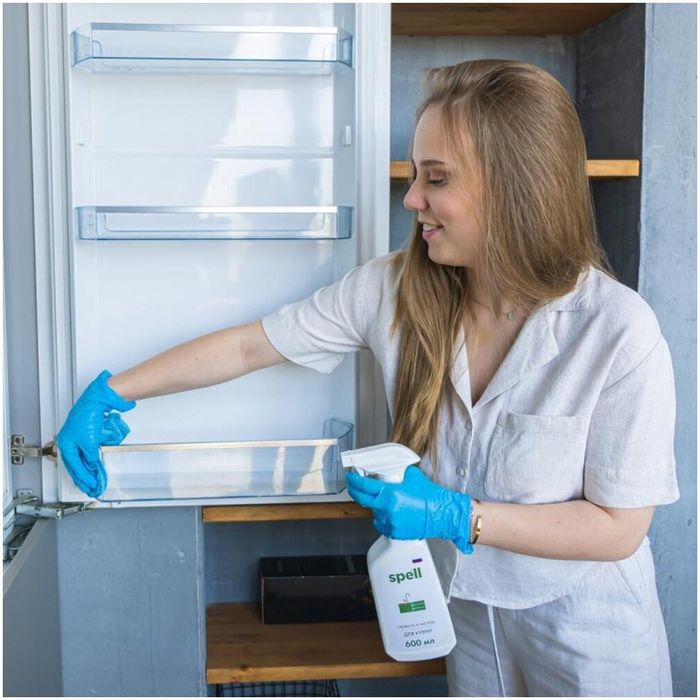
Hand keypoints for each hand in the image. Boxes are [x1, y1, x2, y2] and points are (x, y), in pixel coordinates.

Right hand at [56, 370, 135, 497]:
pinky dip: (90, 462)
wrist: (96, 402)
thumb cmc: (88, 417)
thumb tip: (93, 464)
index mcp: (66, 445)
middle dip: (83, 479)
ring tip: (91, 482)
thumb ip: (91, 456)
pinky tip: (93, 467)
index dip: (84, 478)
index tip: (91, 486)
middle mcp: (69, 443)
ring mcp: (77, 440)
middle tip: (90, 488)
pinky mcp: (85, 436)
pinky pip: (86, 454)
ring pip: (81, 461)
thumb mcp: (89, 442)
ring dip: (87, 472)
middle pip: (76, 466)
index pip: (75, 467)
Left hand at [346, 466, 473, 553]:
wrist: (441, 515)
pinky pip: (381, 523)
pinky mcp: (393, 532)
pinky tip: (392, 512)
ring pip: (373, 512)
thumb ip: (398, 474)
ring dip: (375, 506)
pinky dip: (383, 517)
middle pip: (362, 499)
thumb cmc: (430, 497)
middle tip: (353, 485)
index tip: (350, 476)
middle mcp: (387, 508)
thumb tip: (390, 471)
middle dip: (355, 491)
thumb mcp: (412, 476)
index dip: (354, 480)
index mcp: (390, 493)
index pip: (364, 486)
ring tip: (385, 501)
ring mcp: (389, 522)